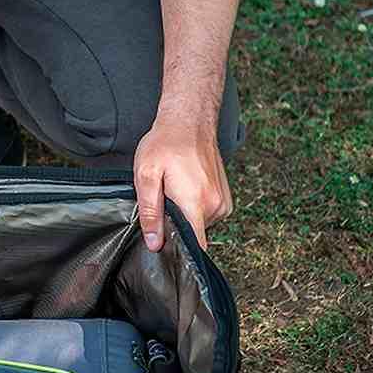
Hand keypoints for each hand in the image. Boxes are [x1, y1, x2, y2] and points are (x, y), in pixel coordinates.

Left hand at [133, 116, 232, 252]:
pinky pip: (207, 215)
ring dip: (185, 215)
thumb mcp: (146, 175)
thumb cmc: (166, 144)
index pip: (196, 246)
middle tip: (163, 202)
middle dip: (176, 226)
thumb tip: (155, 243)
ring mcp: (223, 202)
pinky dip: (195, 208)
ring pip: (200, 225)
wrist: (189, 122)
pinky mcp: (225, 198)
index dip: (178, 251)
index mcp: (196, 203)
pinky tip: (185, 189)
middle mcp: (216, 206)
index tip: (165, 247)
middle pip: (194, 235)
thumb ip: (150, 212)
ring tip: (174, 191)